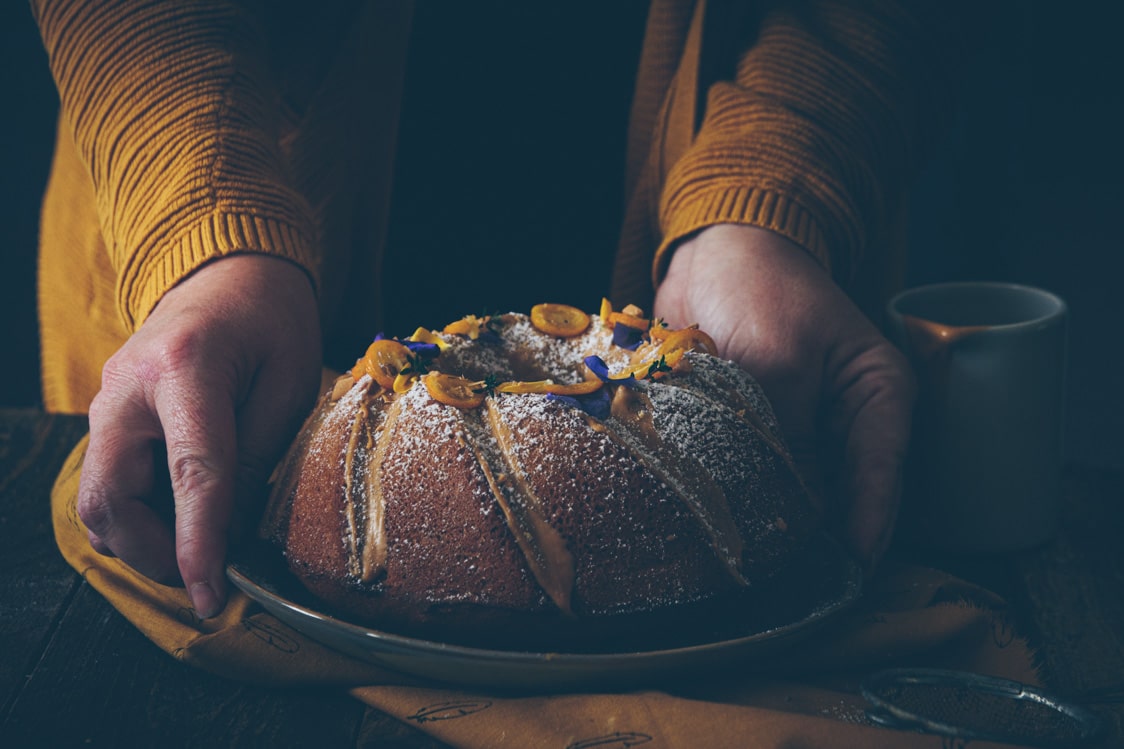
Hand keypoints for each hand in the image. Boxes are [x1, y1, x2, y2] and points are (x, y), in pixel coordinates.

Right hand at [77, 254, 321, 616]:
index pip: (191, 472)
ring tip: (196, 549)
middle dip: (153, 552)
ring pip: (98, 498)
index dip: (200, 541)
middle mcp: (128, 385)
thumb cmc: (271, 321)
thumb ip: (261, 453)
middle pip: (112, 496)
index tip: (211, 593)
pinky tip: (179, 518)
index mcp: (186, 366)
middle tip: (203, 575)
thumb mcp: (291, 382)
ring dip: (142, 539)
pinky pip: (107, 482)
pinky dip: (137, 515)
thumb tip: (234, 532)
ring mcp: (107, 400)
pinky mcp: (107, 415)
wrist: (228, 274)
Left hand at [654, 224, 914, 566]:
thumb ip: (782, 431)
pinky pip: (762, 474)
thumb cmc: (758, 286)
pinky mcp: (764, 429)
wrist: (712, 252)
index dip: (867, 523)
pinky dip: (747, 498)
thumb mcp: (777, 357)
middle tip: (794, 582)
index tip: (850, 568)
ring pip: (801, 491)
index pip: (883, 470)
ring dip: (780, 522)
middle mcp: (846, 418)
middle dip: (821, 536)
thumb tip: (778, 502)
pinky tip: (725, 528)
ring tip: (759, 567)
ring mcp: (804, 426)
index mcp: (877, 392)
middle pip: (844, 492)